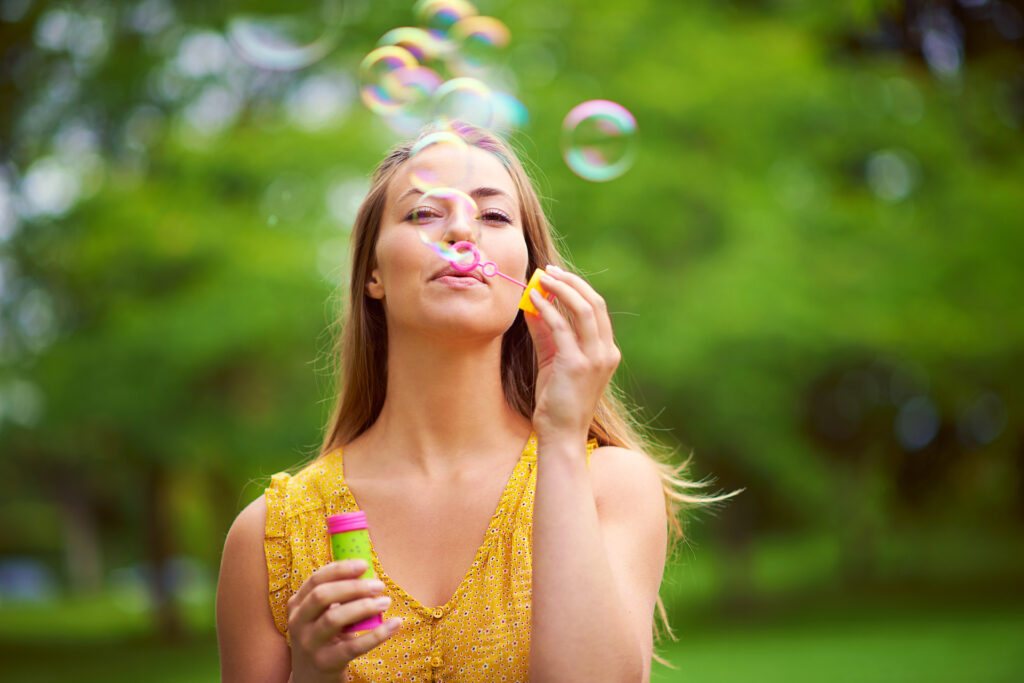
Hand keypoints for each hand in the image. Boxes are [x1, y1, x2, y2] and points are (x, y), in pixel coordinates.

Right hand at [287, 559, 401, 682]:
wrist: (310, 679)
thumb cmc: (324, 638)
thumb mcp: (321, 616)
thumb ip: (339, 597)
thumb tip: (371, 576)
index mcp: (297, 605)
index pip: (316, 579)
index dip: (340, 569)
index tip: (364, 564)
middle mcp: (298, 623)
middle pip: (322, 596)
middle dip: (353, 587)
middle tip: (379, 585)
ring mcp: (309, 644)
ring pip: (334, 618)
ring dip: (364, 607)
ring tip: (385, 602)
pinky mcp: (325, 663)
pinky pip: (353, 646)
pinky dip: (377, 634)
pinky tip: (394, 624)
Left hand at [524, 265, 620, 446]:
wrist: (560, 435)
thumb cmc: (556, 401)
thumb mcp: (553, 361)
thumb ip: (546, 332)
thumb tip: (534, 304)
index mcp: (607, 352)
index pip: (597, 310)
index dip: (578, 288)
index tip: (558, 276)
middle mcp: (606, 352)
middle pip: (594, 303)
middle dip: (571, 282)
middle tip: (549, 270)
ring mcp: (594, 358)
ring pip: (582, 309)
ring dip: (560, 289)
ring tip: (540, 278)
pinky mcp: (575, 364)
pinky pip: (561, 326)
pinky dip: (547, 309)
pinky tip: (533, 301)